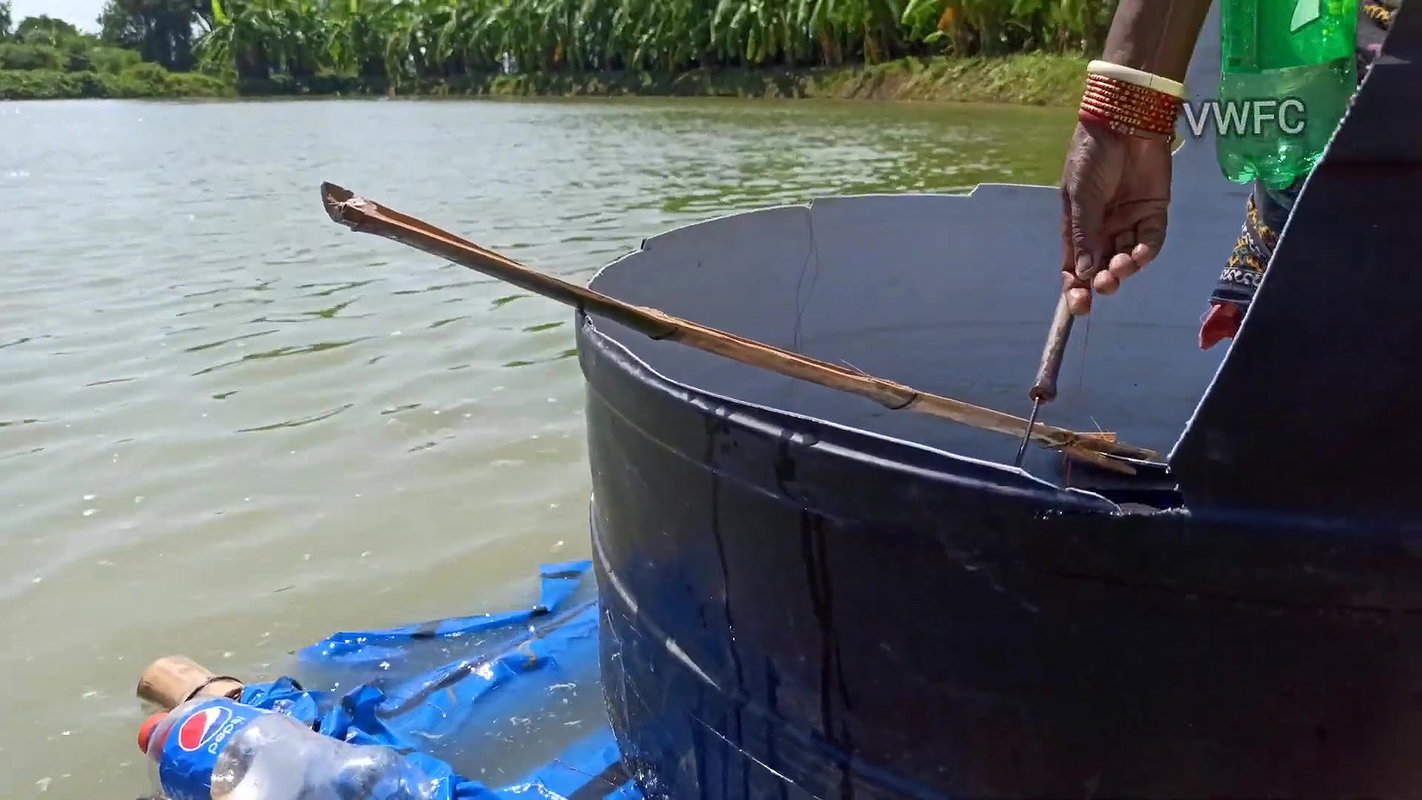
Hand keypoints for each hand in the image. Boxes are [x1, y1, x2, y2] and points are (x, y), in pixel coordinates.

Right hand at [1059, 121, 1171, 314]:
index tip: (1079, 307)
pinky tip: (1140, 255)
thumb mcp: (1080, 197)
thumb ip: (1084, 236)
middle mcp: (1104, 227)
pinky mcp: (1155, 211)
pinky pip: (1151, 240)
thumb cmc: (1092, 156)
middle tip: (1105, 285)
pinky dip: (1146, 252)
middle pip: (1102, 266)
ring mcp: (1130, 220)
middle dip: (1102, 281)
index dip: (1076, 288)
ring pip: (1127, 256)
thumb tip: (1082, 275)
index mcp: (1079, 226)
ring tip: (1122, 265)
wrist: (1124, 122)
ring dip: (1124, 268)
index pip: (1075, 265)